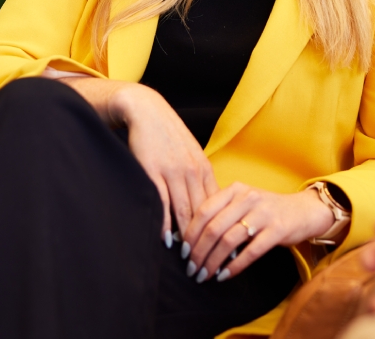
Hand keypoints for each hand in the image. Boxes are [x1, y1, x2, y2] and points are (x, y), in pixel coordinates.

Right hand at [109, 83, 219, 244]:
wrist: (147, 112)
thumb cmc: (169, 136)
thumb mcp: (191, 154)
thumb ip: (199, 178)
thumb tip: (208, 204)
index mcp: (204, 168)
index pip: (217, 206)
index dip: (222, 229)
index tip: (226, 250)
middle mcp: (192, 171)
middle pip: (203, 213)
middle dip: (206, 240)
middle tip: (208, 263)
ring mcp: (173, 172)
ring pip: (184, 211)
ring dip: (187, 238)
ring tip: (189, 258)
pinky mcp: (153, 172)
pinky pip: (162, 202)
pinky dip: (165, 223)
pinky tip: (166, 239)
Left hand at [182, 183, 333, 282]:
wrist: (304, 210)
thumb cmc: (266, 210)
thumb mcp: (243, 202)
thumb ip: (221, 213)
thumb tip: (191, 238)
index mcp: (235, 189)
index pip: (204, 210)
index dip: (190, 232)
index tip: (183, 251)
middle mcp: (247, 198)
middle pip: (214, 227)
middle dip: (199, 252)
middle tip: (191, 268)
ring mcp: (263, 213)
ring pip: (229, 241)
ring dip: (213, 262)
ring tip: (205, 275)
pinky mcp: (277, 230)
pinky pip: (250, 251)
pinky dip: (234, 266)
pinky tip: (224, 276)